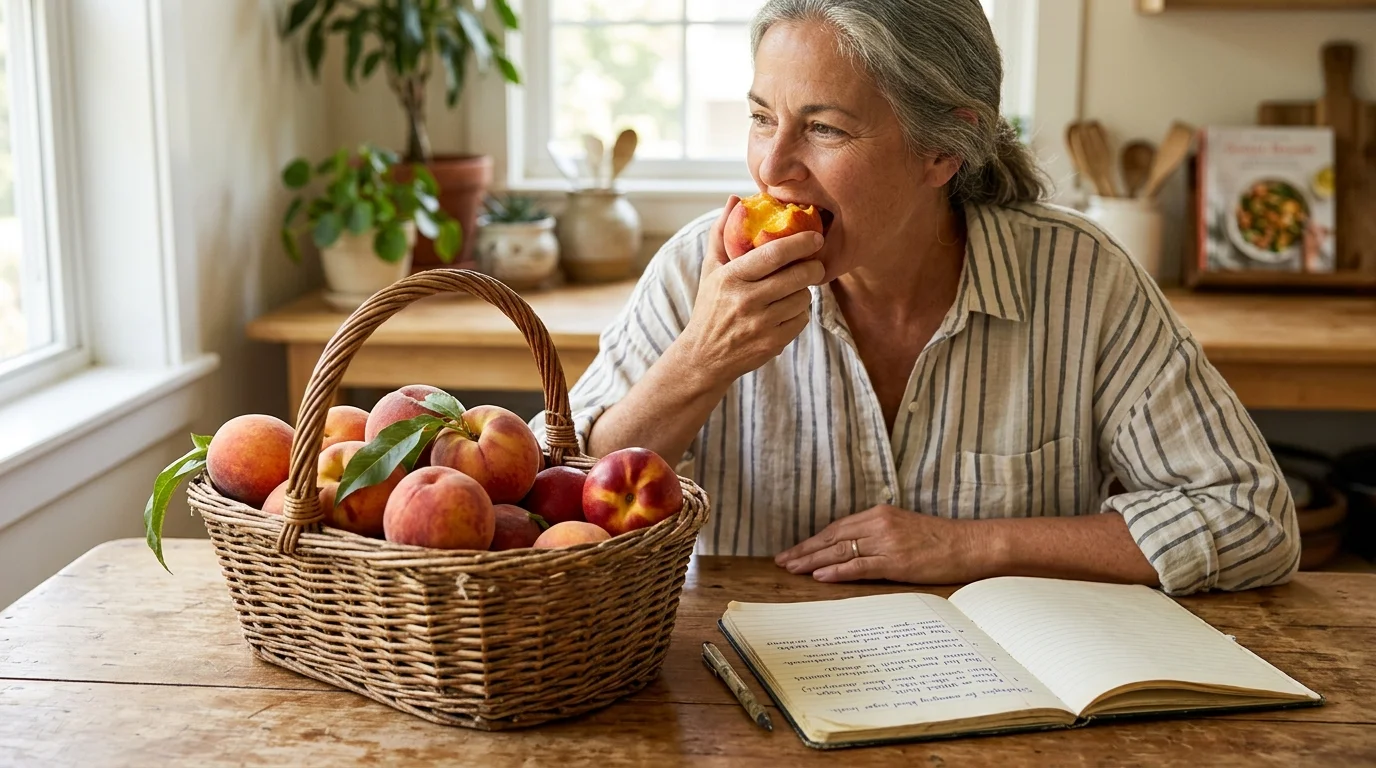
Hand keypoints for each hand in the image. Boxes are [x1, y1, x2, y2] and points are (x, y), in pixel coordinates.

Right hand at [675, 195, 825, 382]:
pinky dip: (798, 314)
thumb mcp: (710, 269)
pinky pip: (801, 320)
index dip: (800, 242)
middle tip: (814, 263)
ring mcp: (760, 324)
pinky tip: (786, 311)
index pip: (773, 254)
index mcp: (731, 277)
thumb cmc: (709, 307)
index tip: (815, 237)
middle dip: (813, 267)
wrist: (703, 357)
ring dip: (803, 292)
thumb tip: (734, 200)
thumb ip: (722, 232)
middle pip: (797, 276)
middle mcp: (746, 301)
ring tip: (792, 290)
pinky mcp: (772, 343)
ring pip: (802, 298)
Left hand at [774, 506, 994, 583]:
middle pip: (832, 538)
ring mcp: (887, 542)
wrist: (970, 545)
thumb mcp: (904, 529)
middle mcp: (879, 524)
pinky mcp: (896, 561)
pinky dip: (837, 571)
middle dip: (804, 550)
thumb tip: (852, 549)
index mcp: (879, 514)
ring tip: (792, 569)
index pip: (837, 527)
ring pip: (841, 551)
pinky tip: (819, 576)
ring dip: (813, 561)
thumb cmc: (940, 540)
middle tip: (781, 561)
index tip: (793, 551)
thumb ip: (878, 534)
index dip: (812, 540)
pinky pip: (860, 566)